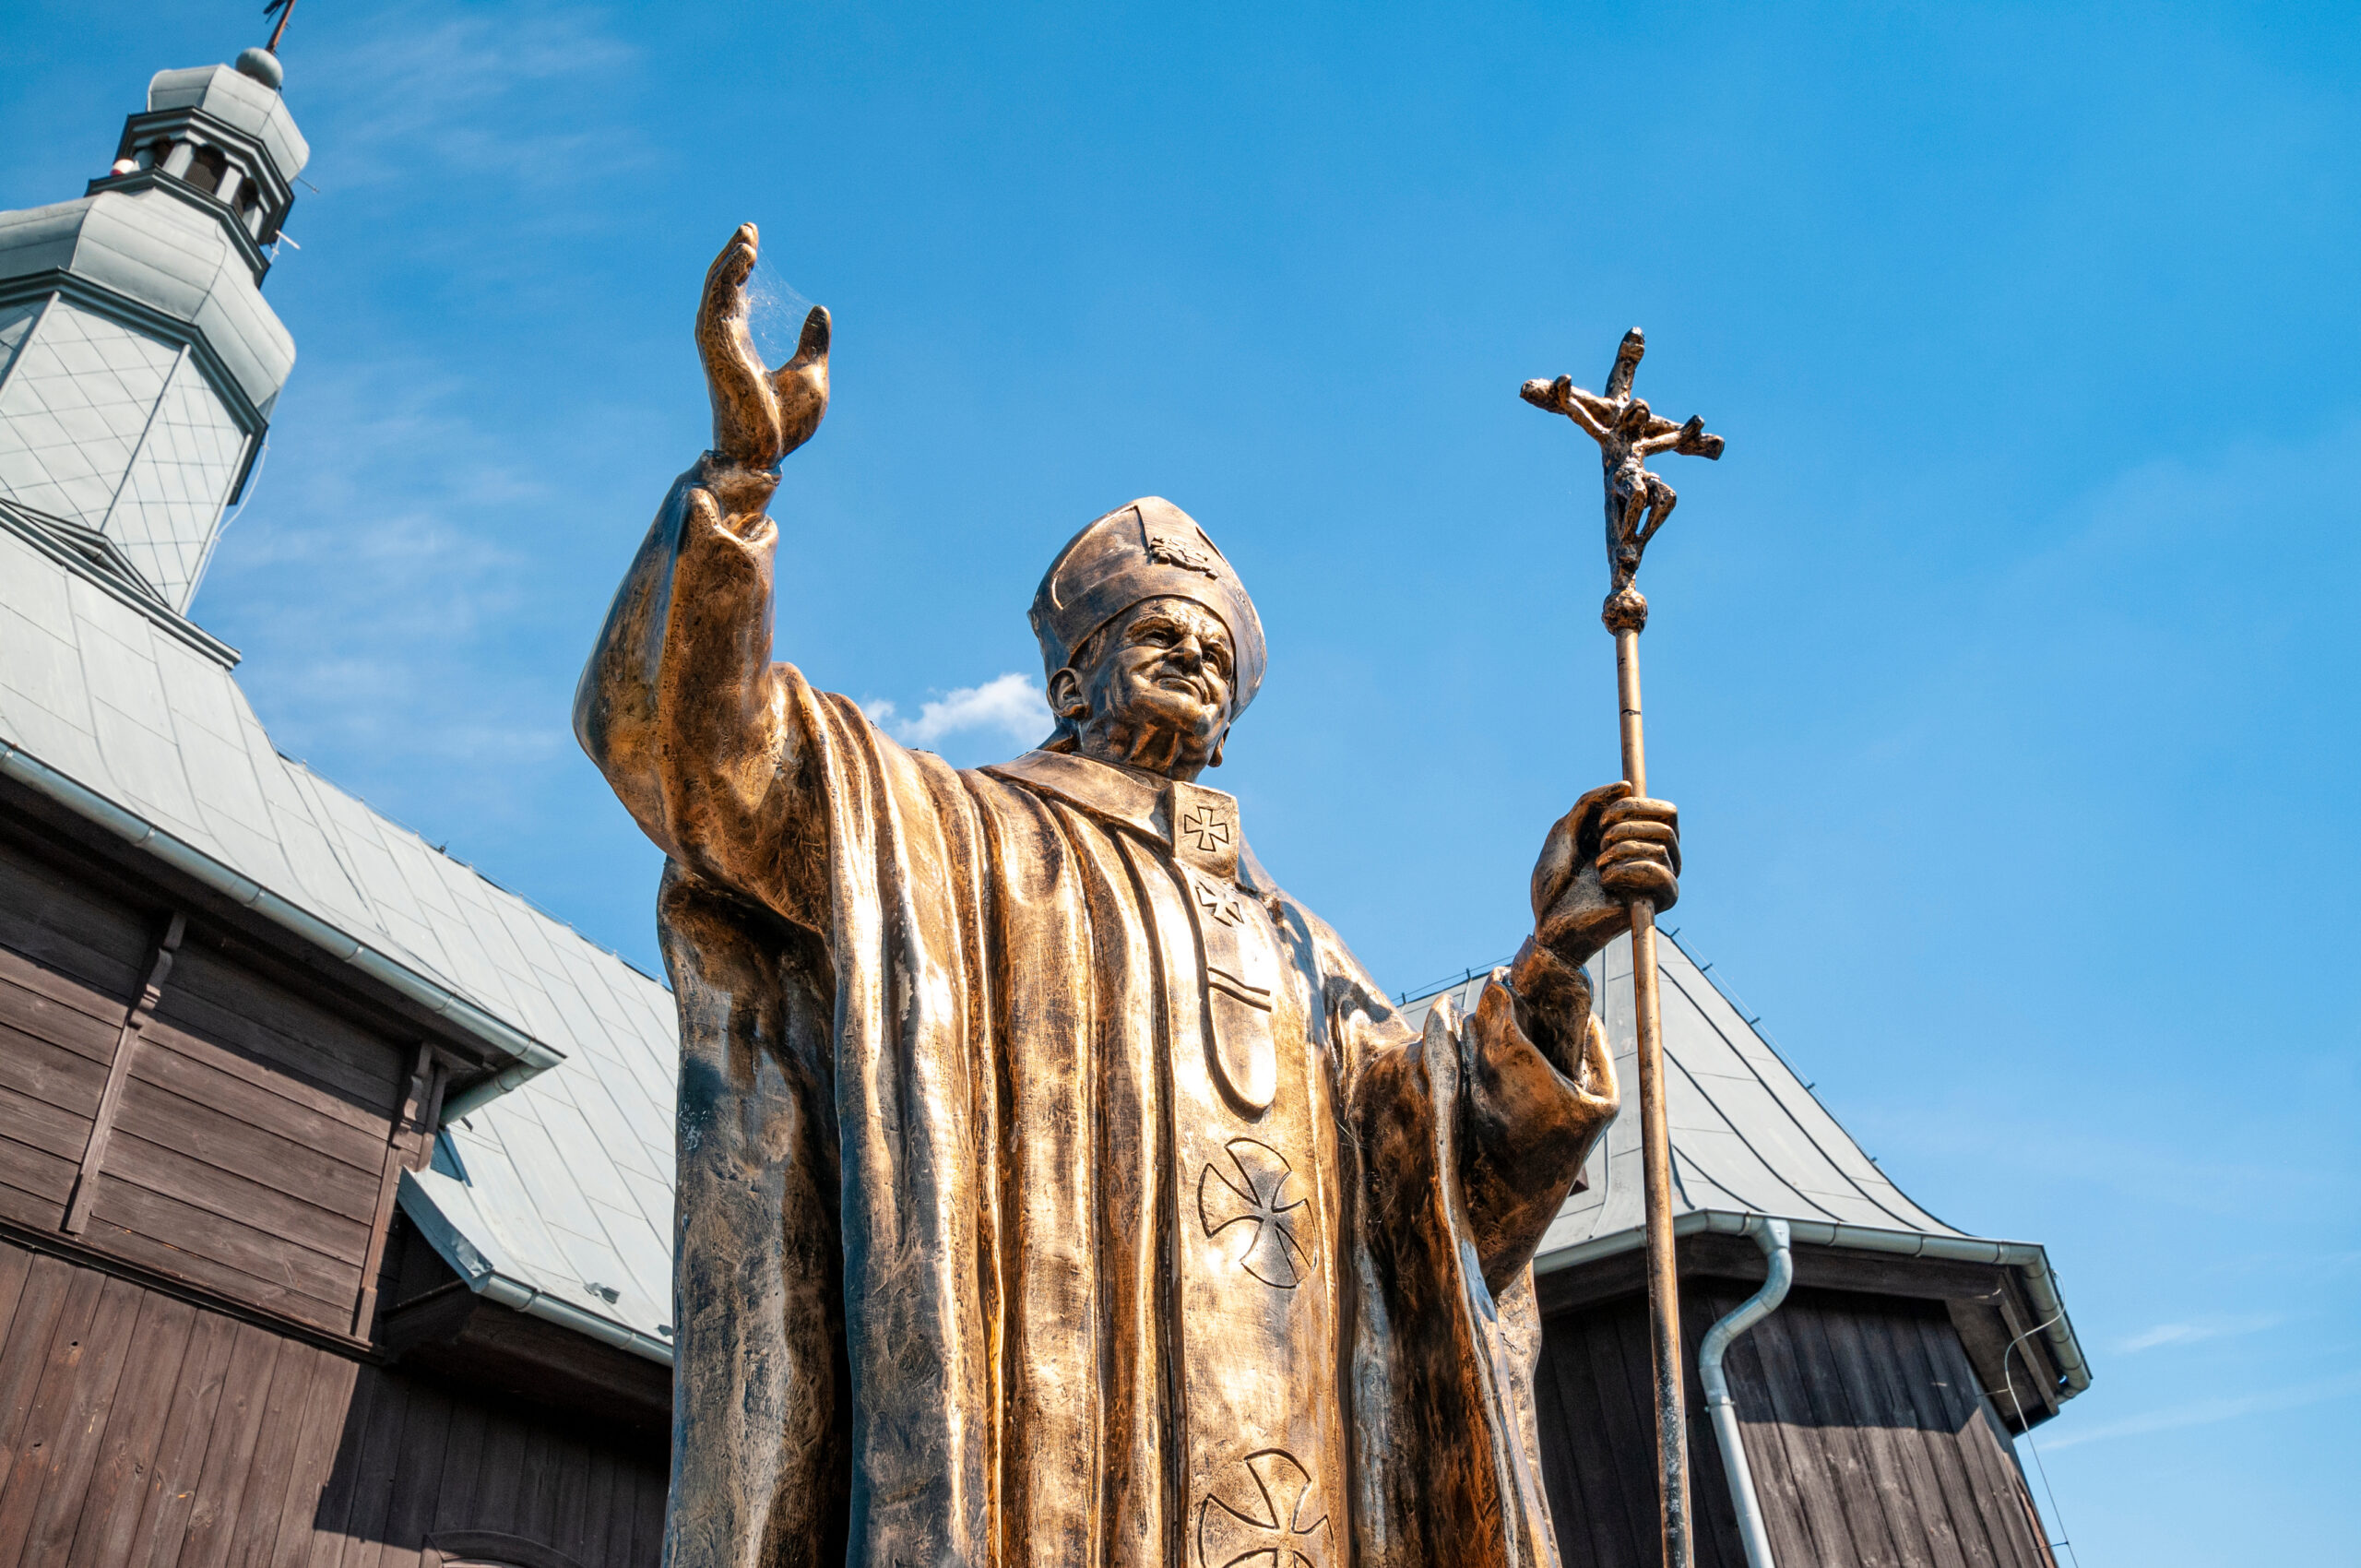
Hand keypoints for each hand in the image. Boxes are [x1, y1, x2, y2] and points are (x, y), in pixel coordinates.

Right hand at [697, 223, 830, 470]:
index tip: (753, 242)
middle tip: (749, 229)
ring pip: (715, 292)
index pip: (734, 299)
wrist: (770, 451)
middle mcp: (724, 343)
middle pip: (721, 289)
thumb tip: (820, 310)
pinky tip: (744, 257)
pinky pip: (717, 303)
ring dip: (729, 262)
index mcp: (740, 348)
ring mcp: (717, 345)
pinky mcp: (718, 349)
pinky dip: (728, 277)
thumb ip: (812, 342)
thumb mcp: (810, 373)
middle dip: (733, 258)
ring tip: (747, 237)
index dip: (741, 270)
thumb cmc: (786, 425)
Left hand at [1529, 782, 1679, 968]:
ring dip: (1620, 849)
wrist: (1549, 921)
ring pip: (1663, 844)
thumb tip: (1628, 786)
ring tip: (1599, 867)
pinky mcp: (1658, 902)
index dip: (1633, 806)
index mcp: (1639, 837)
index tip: (1601, 821)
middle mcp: (1657, 856)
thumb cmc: (1556, 880)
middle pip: (1669, 821)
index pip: (1665, 809)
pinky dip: (1628, 871)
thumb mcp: (1565, 828)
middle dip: (1624, 825)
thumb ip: (1591, 802)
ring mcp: (1660, 879)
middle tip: (1598, 845)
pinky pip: (1662, 874)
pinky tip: (1607, 882)